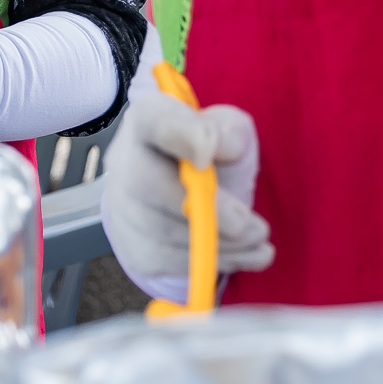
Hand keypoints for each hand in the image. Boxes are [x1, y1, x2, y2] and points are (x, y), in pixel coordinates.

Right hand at [99, 70, 272, 289]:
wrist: (180, 194)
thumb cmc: (210, 158)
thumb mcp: (228, 131)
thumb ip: (229, 131)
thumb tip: (222, 147)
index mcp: (150, 120)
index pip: (155, 121)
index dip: (182, 135)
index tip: (209, 152)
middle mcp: (125, 161)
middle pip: (153, 187)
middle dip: (211, 214)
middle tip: (256, 227)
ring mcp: (124, 209)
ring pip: (166, 235)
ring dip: (222, 244)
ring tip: (258, 238)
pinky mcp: (135, 249)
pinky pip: (172, 263)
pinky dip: (215, 263)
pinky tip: (245, 255)